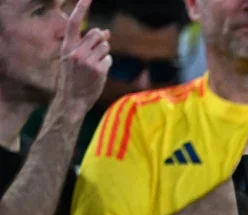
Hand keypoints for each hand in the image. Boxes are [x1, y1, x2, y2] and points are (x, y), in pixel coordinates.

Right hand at [53, 0, 111, 114]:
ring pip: (105, 46)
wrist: (71, 100)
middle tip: (96, 52)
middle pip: (96, 33)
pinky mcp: (99, 70)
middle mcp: (76, 52)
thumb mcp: (73, 58)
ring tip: (94, 66)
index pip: (74, 23)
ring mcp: (88, 61)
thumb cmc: (73, 78)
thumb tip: (106, 32)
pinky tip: (98, 74)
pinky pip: (109, 59)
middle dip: (100, 39)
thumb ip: (86, 44)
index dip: (81, 9)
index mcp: (66, 47)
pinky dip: (106, 64)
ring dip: (104, 53)